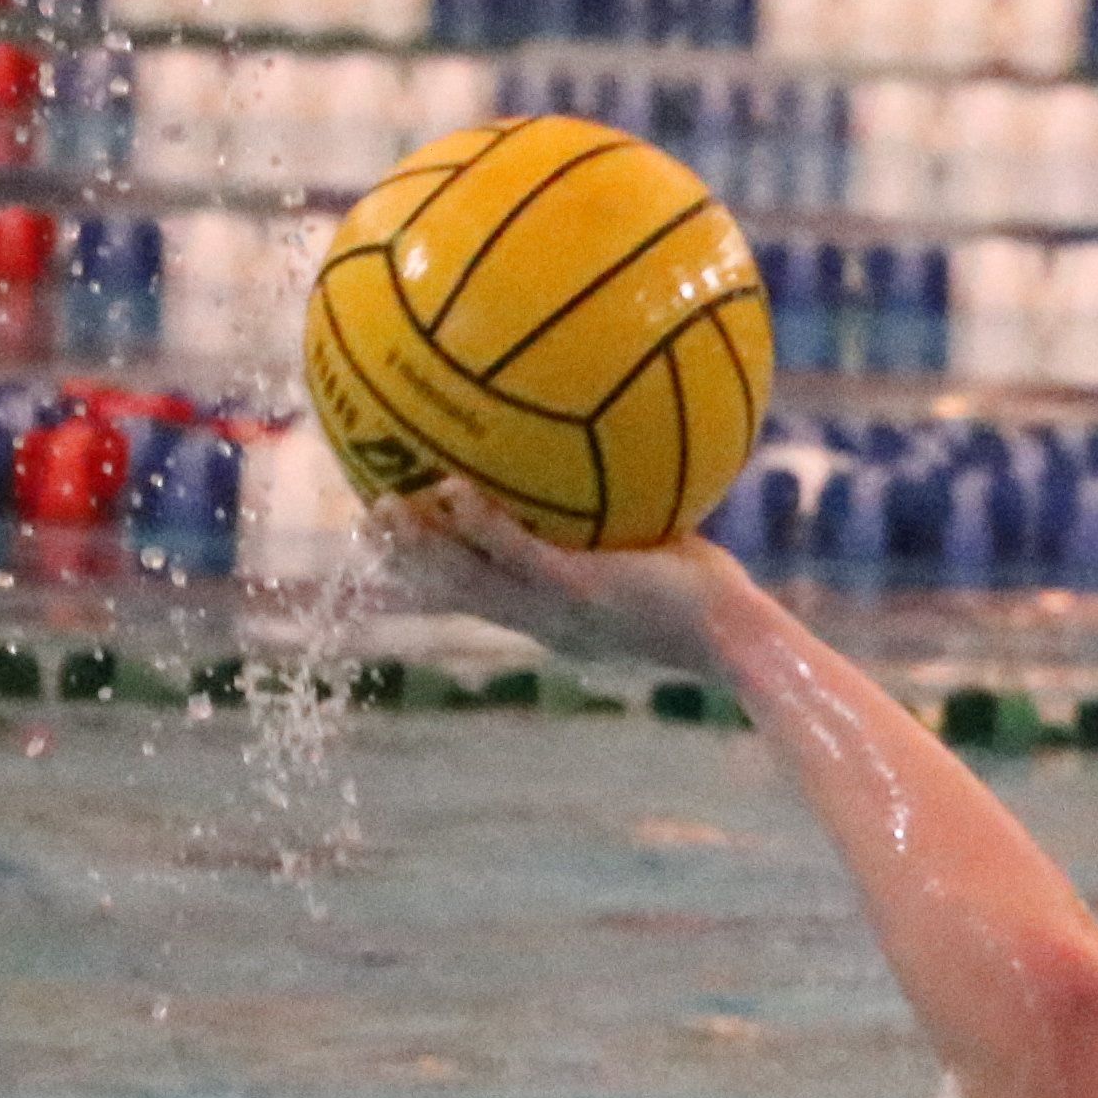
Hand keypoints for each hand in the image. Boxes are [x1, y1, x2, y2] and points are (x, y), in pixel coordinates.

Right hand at [382, 481, 754, 678]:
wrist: (734, 636)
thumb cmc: (707, 597)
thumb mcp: (651, 557)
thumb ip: (618, 528)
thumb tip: (617, 461)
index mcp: (546, 613)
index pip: (475, 591)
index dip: (431, 568)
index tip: (396, 538)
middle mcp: (539, 616)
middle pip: (452, 588)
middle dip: (405, 559)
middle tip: (362, 517)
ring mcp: (555, 606)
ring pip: (468, 577)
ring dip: (422, 545)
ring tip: (383, 505)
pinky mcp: (580, 591)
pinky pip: (518, 554)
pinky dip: (482, 525)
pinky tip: (454, 487)